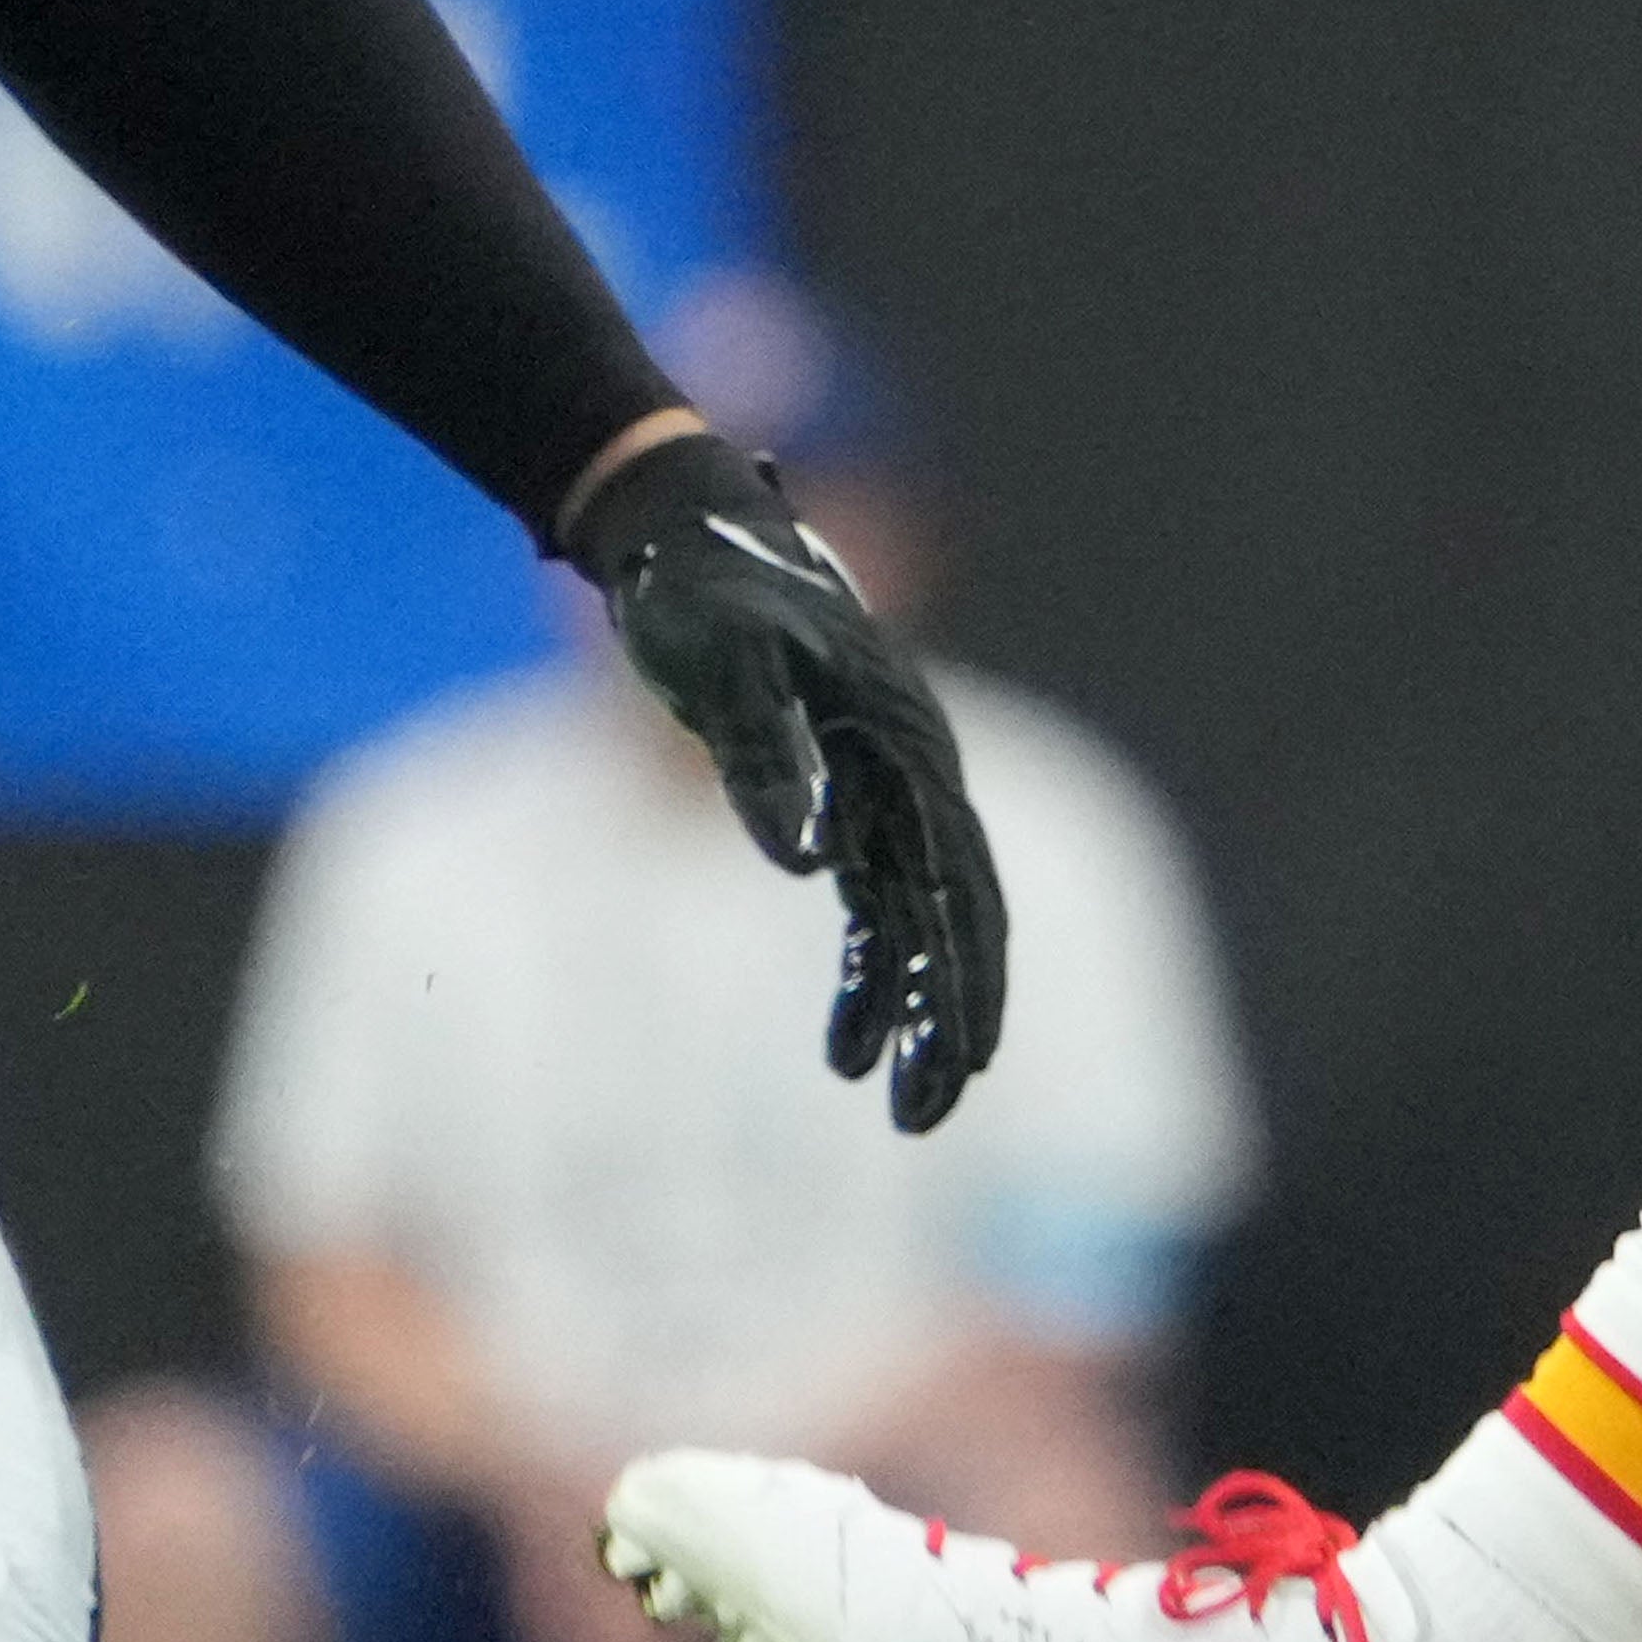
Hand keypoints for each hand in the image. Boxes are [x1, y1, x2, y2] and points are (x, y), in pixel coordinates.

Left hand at [566, 426, 1011, 1129]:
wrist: (679, 527)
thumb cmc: (702, 591)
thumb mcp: (724, 669)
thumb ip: (764, 761)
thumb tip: (807, 866)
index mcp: (907, 743)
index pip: (957, 883)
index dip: (963, 975)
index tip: (960, 1059)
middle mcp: (914, 772)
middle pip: (958, 916)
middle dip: (953, 1018)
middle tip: (930, 1114)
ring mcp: (884, 789)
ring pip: (921, 923)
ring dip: (914, 1014)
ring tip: (902, 1112)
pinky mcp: (843, 799)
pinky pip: (875, 907)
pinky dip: (869, 978)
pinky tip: (848, 1052)